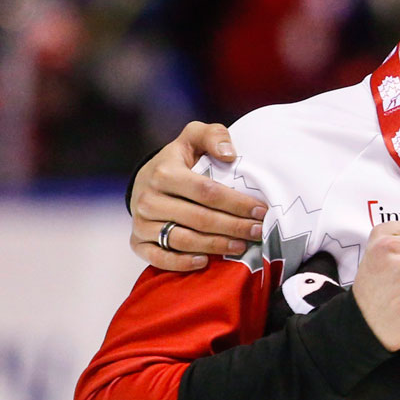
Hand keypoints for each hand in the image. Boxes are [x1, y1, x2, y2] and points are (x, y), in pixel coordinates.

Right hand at [130, 121, 268, 270]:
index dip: (237, 203)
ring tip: (242, 247)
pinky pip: (159, 258)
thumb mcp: (194, 137)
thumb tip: (229, 154)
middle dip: (234, 227)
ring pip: (182, 239)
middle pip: (199, 218)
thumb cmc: (180, 159)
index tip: (261, 210)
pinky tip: (205, 262)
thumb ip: (214, 135)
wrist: (145, 179)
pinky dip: (181, 263)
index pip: (208, 192)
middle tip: (258, 231)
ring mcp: (142, 223)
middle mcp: (149, 199)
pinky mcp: (137, 242)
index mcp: (165, 173)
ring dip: (215, 245)